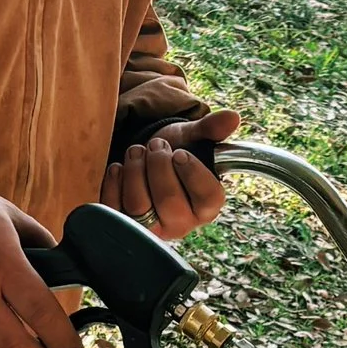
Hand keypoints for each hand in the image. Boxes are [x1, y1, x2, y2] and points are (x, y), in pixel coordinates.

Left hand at [101, 109, 239, 242]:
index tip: (179, 153)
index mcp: (206, 207)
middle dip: (159, 165)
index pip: (208, 197)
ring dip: (135, 170)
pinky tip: (119, 167)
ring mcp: (152, 229)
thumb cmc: (173, 154)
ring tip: (136, 151)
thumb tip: (232, 118)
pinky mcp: (124, 227)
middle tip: (156, 145)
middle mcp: (182, 224)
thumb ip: (211, 129)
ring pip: (139, 206)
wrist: (146, 164)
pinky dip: (114, 183)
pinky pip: (114, 209)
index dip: (192, 171)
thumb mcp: (191, 138)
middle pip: (170, 201)